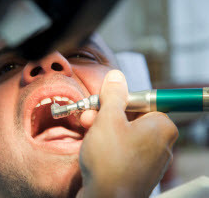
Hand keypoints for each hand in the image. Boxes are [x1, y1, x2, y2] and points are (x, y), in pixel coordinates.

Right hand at [77, 70, 177, 197]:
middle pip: (130, 117)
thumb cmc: (110, 160)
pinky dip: (108, 145)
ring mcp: (149, 159)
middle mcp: (160, 143)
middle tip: (88, 115)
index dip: (117, 100)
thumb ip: (113, 95)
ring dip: (103, 128)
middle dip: (105, 115)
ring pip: (124, 134)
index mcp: (161, 126)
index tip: (102, 102)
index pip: (141, 102)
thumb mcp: (108, 118)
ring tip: (86, 130)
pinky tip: (94, 147)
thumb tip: (116, 77)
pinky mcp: (137, 171)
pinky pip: (123, 150)